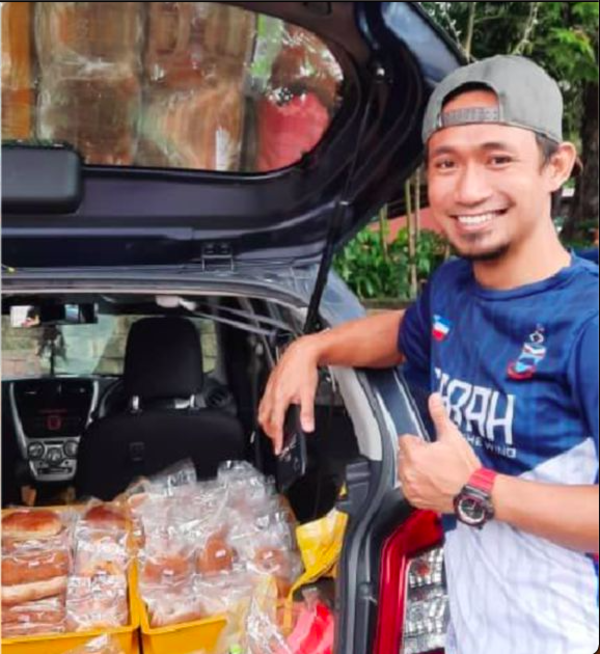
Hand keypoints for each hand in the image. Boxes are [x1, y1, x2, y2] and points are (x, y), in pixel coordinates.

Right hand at [258, 336, 319, 454]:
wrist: (301, 352)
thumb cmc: (304, 369)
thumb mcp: (309, 393)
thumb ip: (307, 413)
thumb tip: (308, 427)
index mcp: (280, 398)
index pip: (276, 424)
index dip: (276, 438)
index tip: (278, 448)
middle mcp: (272, 394)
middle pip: (265, 420)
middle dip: (270, 432)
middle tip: (276, 441)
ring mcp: (269, 388)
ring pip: (262, 410)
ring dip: (266, 422)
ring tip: (273, 429)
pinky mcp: (270, 383)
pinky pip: (263, 401)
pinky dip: (265, 410)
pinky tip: (272, 410)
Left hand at [398, 393, 480, 513]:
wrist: (474, 494)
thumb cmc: (465, 468)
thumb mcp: (453, 436)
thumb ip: (440, 416)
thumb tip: (434, 398)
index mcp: (414, 455)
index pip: (404, 439)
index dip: (417, 440)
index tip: (427, 445)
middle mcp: (408, 472)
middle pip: (402, 455)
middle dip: (414, 454)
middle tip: (433, 458)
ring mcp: (410, 488)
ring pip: (404, 471)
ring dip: (413, 469)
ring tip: (433, 470)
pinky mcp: (414, 500)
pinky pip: (407, 488)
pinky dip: (415, 484)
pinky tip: (430, 482)